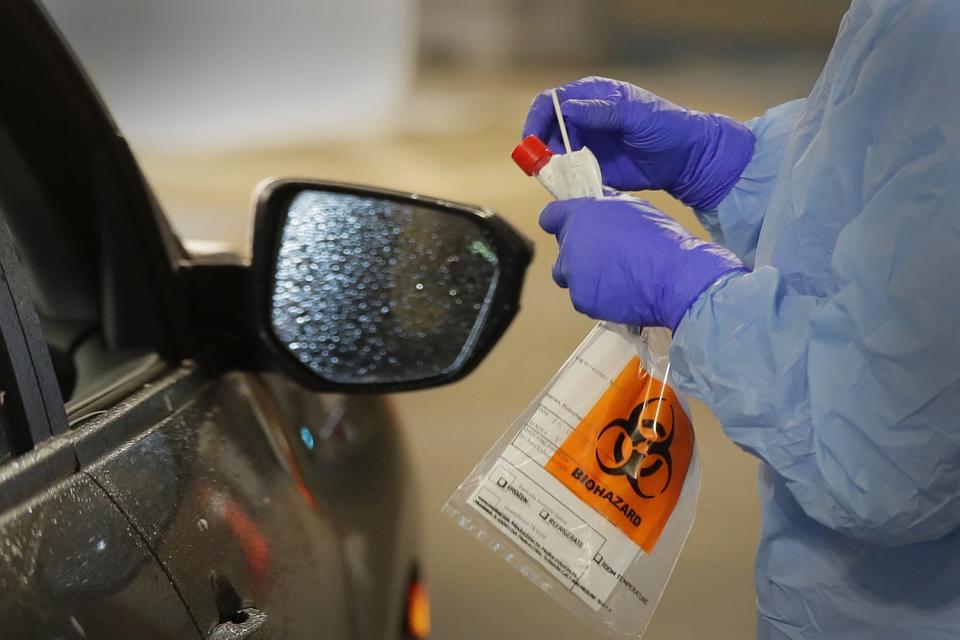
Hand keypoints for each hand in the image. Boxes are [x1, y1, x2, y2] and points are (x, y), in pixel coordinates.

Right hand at [523, 77, 754, 210]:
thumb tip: (566, 109)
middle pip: (546, 130)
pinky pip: (569, 175)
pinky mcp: (591, 168)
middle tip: (548, 166)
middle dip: (542, 148)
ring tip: (568, 176)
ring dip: (554, 167)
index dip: (536, 119)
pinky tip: (575, 186)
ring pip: (554, 155)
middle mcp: (583, 119)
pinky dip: (566, 182)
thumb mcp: (635, 114)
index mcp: (590, 97)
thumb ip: (602, 111)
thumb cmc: (665, 127)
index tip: (532, 141)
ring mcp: (586, 144)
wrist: (686, 159)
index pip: (551, 102)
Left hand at [540, 194, 746, 329]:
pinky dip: (597, 295)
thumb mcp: (634, 207)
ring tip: (616, 275)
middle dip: (579, 251)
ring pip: (570, 275)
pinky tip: (620, 291)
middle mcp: (571, 244)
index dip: (560, 221)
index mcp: (581, 215)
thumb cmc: (661, 240)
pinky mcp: (581, 300)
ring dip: (585, 275)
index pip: (550, 217)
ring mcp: (574, 274)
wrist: (675, 277)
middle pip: (562, 248)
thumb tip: (600, 205)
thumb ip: (607, 207)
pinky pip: (583, 296)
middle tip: (607, 255)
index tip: (570, 226)